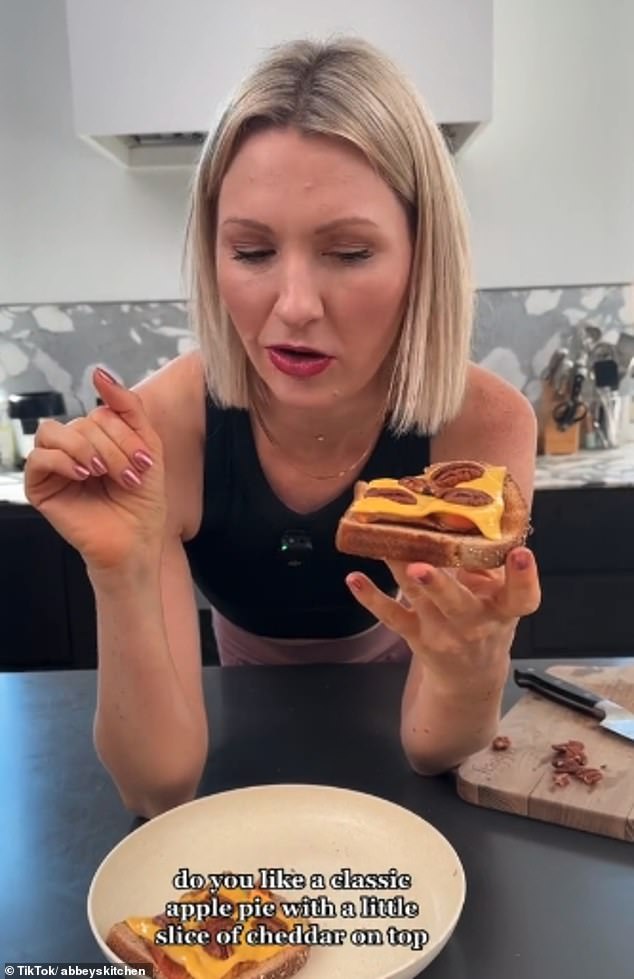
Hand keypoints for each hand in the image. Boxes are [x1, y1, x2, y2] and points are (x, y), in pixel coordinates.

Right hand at [24, 368, 166, 571]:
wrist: (137, 543)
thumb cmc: (143, 501)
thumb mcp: (147, 445)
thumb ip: (128, 407)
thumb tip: (99, 373)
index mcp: (99, 438)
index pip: (101, 413)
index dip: (124, 433)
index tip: (145, 461)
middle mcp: (74, 448)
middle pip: (81, 422)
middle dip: (111, 446)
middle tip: (129, 475)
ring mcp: (55, 466)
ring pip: (54, 431)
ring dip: (86, 449)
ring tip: (102, 473)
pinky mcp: (40, 487)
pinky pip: (38, 457)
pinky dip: (63, 461)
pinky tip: (84, 475)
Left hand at [346, 548, 540, 683]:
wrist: (470, 676)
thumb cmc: (487, 621)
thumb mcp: (502, 597)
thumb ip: (492, 562)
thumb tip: (471, 516)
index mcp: (504, 609)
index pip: (523, 596)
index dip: (525, 576)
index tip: (522, 553)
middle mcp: (473, 623)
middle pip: (456, 603)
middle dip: (438, 585)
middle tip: (421, 565)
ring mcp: (441, 631)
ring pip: (417, 597)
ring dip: (399, 572)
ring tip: (383, 548)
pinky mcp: (415, 635)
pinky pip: (391, 615)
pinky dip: (370, 596)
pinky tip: (353, 578)